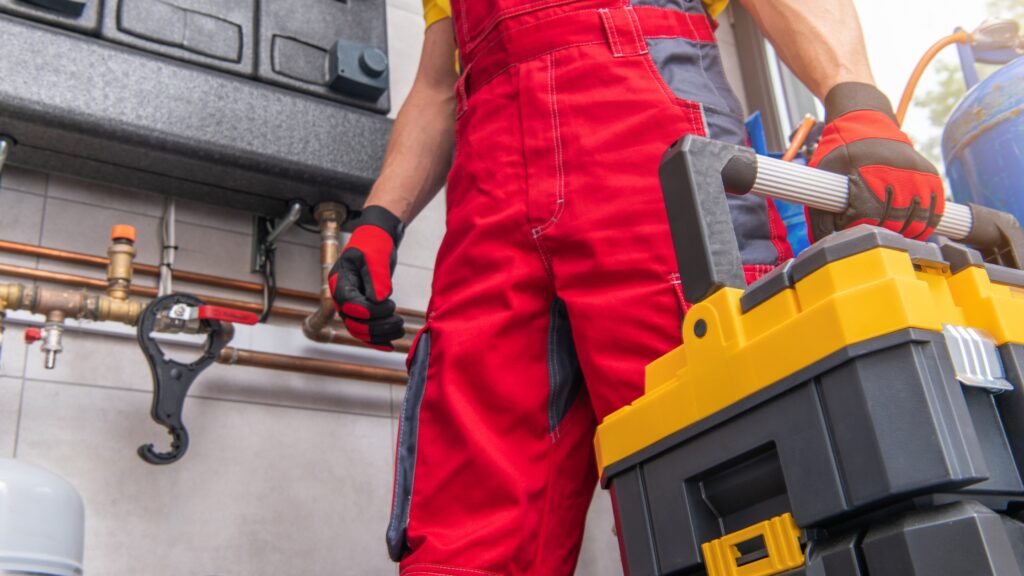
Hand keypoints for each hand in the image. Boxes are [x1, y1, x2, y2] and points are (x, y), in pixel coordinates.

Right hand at [329, 205, 405, 350]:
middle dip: (377, 327)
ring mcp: (351, 305)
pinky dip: (377, 340)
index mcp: (340, 282)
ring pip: (360, 331)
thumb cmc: (374, 244)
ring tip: (401, 330)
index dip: (369, 312)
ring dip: (380, 335)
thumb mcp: (375, 256)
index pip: (349, 306)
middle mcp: (342, 297)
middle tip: (399, 322)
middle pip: (354, 324)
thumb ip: (376, 277)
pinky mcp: (362, 310)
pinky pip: (365, 330)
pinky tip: (390, 345)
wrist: (377, 240)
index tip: (390, 306)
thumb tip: (379, 300)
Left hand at [808, 83, 944, 241]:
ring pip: (917, 220)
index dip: (858, 230)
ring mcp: (915, 173)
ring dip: (905, 234)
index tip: (850, 231)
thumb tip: (822, 243)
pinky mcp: (929, 174)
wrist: (866, 121)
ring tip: (891, 236)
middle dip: (880, 235)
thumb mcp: (822, 175)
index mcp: (865, 171)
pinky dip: (926, 224)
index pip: (866, 218)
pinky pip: (935, 209)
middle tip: (870, 237)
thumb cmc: (840, 151)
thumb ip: (820, 211)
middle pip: (893, 222)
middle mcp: (894, 171)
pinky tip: (914, 229)